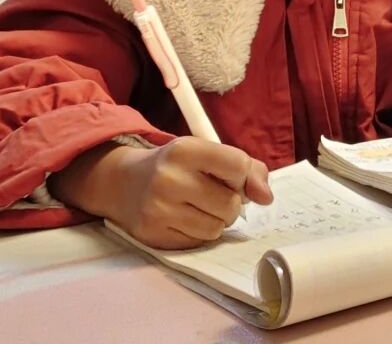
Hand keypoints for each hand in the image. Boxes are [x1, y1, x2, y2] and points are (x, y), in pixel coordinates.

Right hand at [51, 137, 273, 249]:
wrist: (126, 183)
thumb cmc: (180, 167)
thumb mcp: (209, 154)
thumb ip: (248, 168)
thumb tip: (266, 198)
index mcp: (186, 149)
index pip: (237, 165)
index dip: (244, 177)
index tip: (233, 178)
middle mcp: (169, 178)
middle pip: (230, 203)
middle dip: (231, 203)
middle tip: (214, 194)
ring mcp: (158, 208)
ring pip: (216, 227)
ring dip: (217, 220)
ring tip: (200, 207)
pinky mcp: (152, 234)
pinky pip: (198, 242)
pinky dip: (199, 233)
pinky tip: (185, 219)